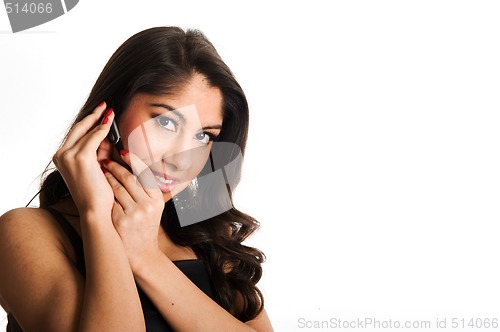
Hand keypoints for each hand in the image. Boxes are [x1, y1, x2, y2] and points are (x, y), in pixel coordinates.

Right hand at [52, 102, 114, 215]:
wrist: (95, 210)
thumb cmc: (97, 194)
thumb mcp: (95, 168)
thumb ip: (97, 153)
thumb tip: (107, 139)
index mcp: (61, 158)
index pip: (75, 135)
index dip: (88, 122)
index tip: (99, 113)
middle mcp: (61, 155)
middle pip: (79, 128)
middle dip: (93, 116)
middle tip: (105, 106)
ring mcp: (68, 156)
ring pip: (87, 132)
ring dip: (101, 121)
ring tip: (111, 113)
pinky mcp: (81, 157)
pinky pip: (95, 137)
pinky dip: (103, 129)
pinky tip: (110, 123)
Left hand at [101, 151, 165, 267]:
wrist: (142, 255)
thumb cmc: (145, 228)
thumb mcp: (153, 208)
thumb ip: (146, 190)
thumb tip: (134, 167)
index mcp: (157, 200)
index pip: (145, 174)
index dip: (134, 161)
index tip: (124, 152)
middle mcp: (147, 206)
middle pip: (130, 178)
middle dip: (116, 166)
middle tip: (106, 159)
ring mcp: (133, 214)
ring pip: (117, 188)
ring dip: (107, 176)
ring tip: (101, 170)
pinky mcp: (120, 221)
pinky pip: (109, 201)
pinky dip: (103, 191)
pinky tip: (99, 186)